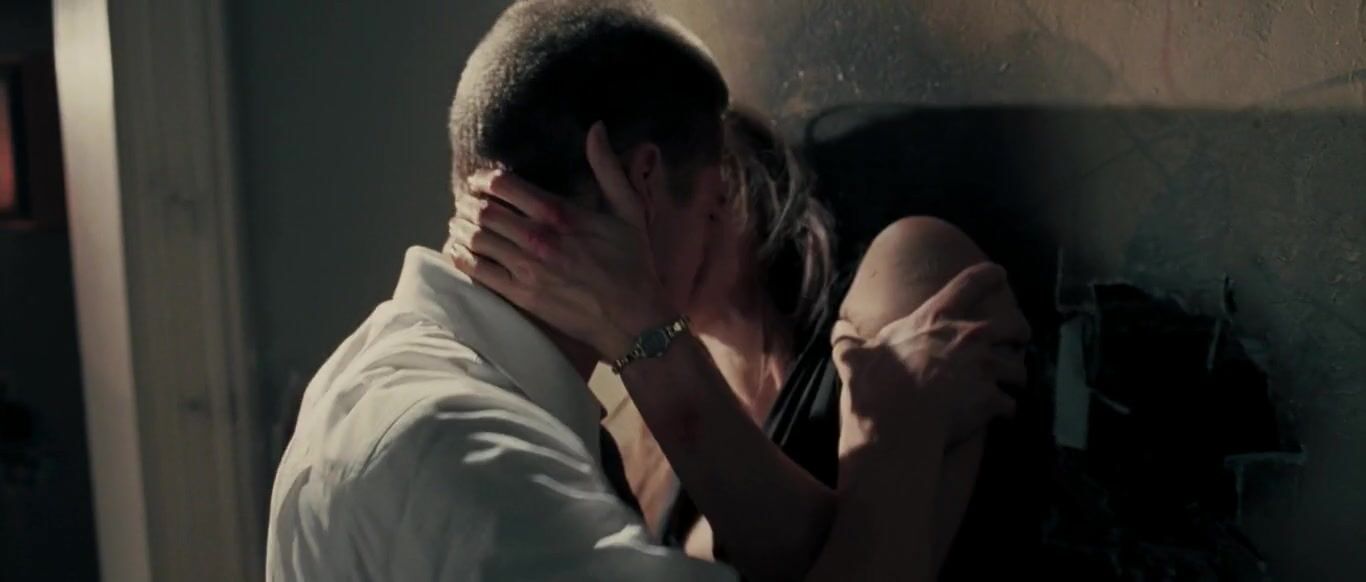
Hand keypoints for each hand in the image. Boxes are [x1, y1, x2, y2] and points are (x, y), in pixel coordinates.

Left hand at [447, 122, 675, 360]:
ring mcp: (527, 268)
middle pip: (484, 211)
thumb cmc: (633, 265)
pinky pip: (478, 271)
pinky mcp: (521, 296)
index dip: (485, 180)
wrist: (634, 319)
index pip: (506, 186)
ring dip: (462, 228)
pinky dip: (461, 257)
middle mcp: (539, 238)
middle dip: (468, 204)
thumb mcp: (628, 210)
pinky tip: (457, 251)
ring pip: (477, 239)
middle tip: (465, 203)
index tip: (479, 182)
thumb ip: (608, 168)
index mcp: (561, 214)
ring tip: (459, 224)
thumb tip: (596, 128)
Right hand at [832, 263, 1030, 453]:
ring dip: (1015, 376)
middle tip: (1017, 339)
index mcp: (937, 319)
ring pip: (1018, 368)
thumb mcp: (853, 355)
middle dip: (1019, 332)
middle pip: (1013, 325)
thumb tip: (838, 329)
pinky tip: (1000, 414)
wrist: (896, 425)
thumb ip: (847, 339)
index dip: (988, 275)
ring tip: (1010, 384)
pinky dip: (1006, 409)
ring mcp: (985, 370)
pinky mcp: (991, 401)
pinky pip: (1010, 404)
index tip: (999, 273)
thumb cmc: (876, 385)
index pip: (970, 282)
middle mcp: (969, 338)